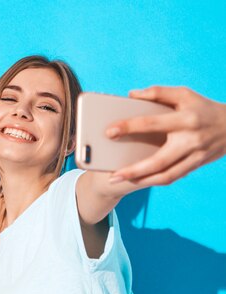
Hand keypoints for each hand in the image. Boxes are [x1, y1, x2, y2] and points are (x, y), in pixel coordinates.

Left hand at [107, 86, 225, 184]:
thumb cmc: (203, 107)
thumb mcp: (184, 94)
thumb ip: (158, 93)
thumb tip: (131, 95)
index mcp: (186, 118)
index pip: (152, 123)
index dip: (130, 127)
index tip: (110, 132)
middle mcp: (191, 139)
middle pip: (159, 160)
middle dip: (134, 170)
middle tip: (111, 175)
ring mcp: (195, 155)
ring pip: (166, 175)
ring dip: (141, 180)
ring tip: (119, 180)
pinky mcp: (196, 165)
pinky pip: (172, 177)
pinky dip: (153, 181)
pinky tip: (137, 180)